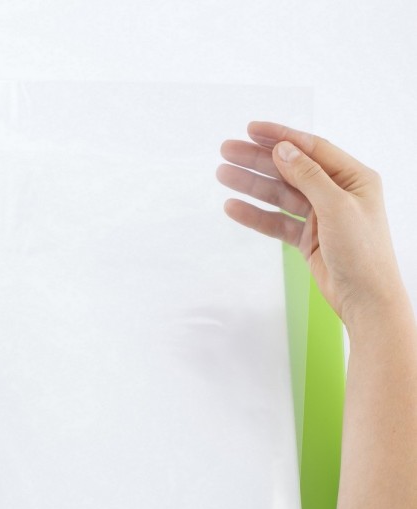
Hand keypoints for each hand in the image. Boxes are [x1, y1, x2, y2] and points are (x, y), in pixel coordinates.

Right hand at [216, 122, 406, 330]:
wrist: (365, 299)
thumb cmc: (364, 253)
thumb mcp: (337, 207)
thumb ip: (308, 176)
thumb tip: (283, 150)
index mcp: (352, 178)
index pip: (311, 149)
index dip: (280, 137)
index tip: (252, 130)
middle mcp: (335, 193)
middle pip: (289, 170)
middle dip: (258, 160)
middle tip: (228, 151)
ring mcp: (319, 216)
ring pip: (279, 195)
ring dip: (251, 185)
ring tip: (223, 175)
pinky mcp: (306, 237)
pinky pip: (276, 221)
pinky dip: (255, 215)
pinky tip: (235, 207)